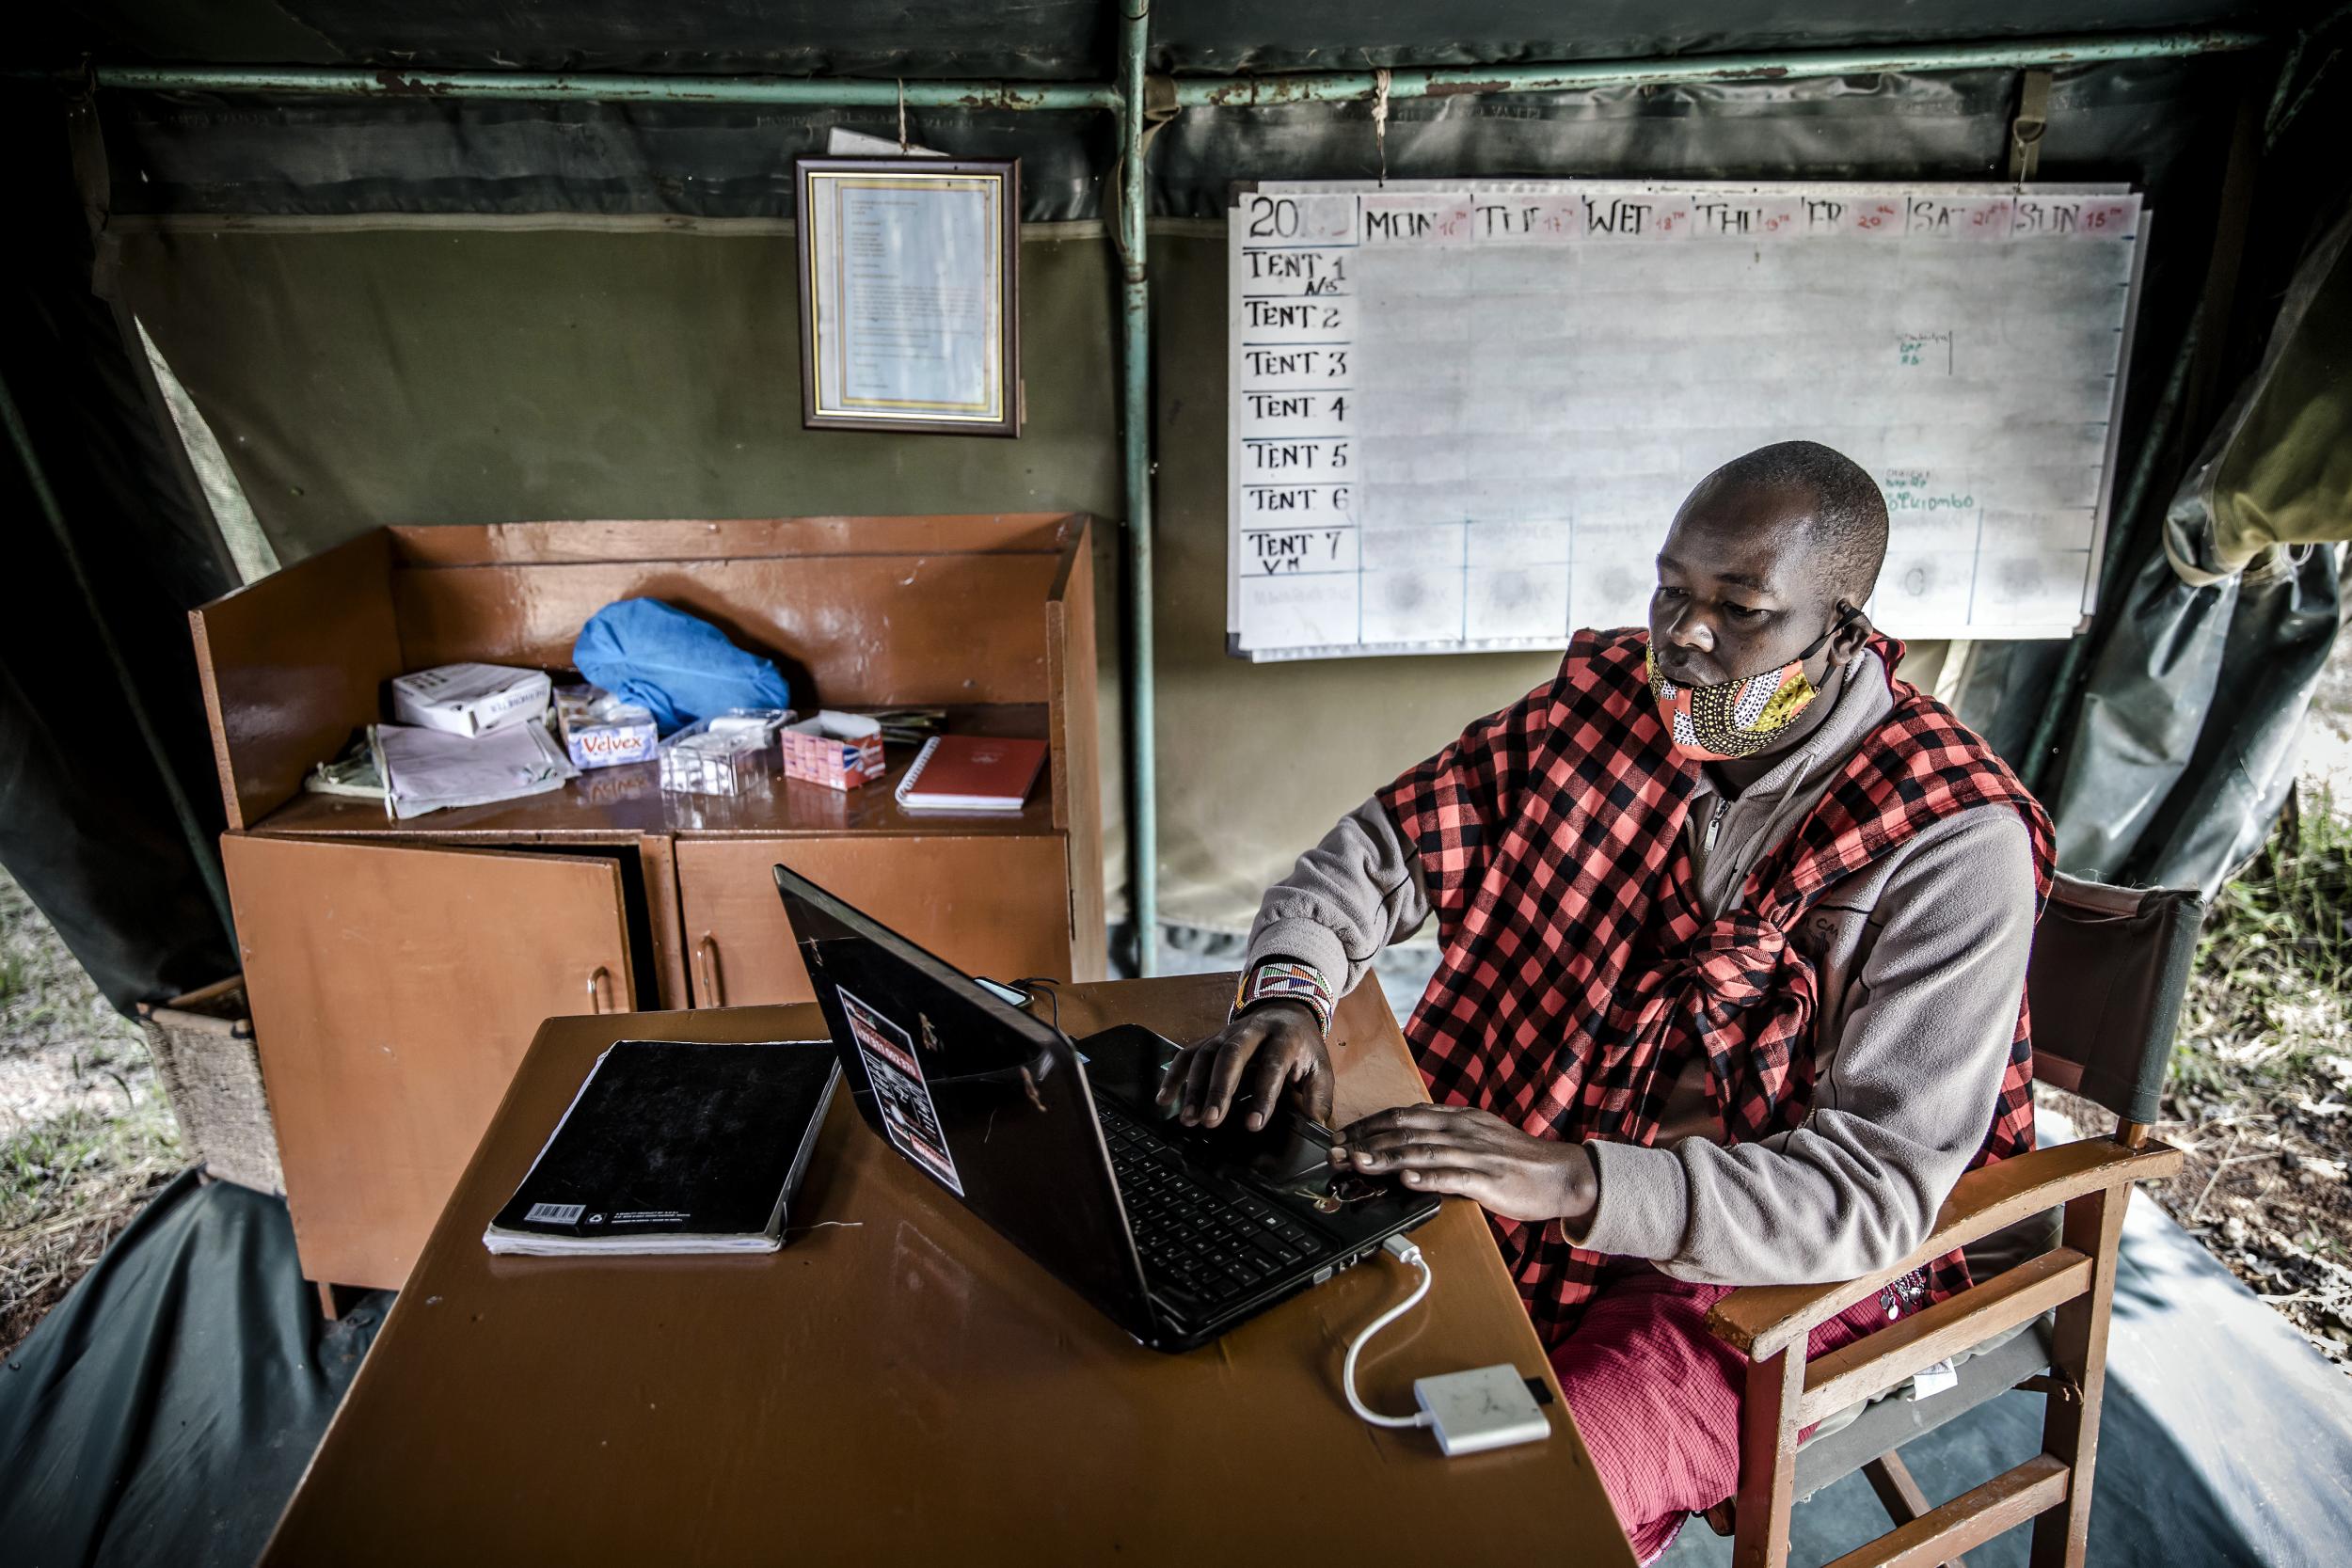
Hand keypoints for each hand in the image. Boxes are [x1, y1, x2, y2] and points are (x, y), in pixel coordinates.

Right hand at [1155, 1001, 1333, 1130]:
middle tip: (1212, 1121)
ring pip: (1206, 1055)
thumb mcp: (1321, 1068)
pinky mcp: (1211, 1038)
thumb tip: (1315, 1129)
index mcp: (1285, 1038)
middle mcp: (1252, 1031)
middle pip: (1232, 1056)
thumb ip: (1318, 1097)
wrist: (1286, 1010)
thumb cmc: (1303, 1048)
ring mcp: (1227, 1032)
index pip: (1273, 1066)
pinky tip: (1164, 1100)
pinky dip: (1173, 1076)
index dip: (1263, 1095)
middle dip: (1219, 1089)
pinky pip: (1187, 1054)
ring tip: (1190, 1120)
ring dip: (1195, 1088)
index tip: (1254, 1123)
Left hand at [1331, 1104, 1596, 1225]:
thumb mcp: (1477, 1135)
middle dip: (1367, 1141)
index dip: (1369, 1125)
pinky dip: (1428, 1177)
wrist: (1562, 1175)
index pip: (1404, 1115)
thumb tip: (1405, 1139)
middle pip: (1406, 1131)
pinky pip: (1454, 1176)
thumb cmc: (1517, 1160)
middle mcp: (1462, 1131)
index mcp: (1458, 1118)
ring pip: (1423, 1152)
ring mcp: (1475, 1154)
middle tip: (1335, 1151)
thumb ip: (1443, 1134)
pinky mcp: (1489, 1179)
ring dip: (1387, 1158)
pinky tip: (1407, 1180)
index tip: (1342, 1136)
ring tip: (1359, 1163)